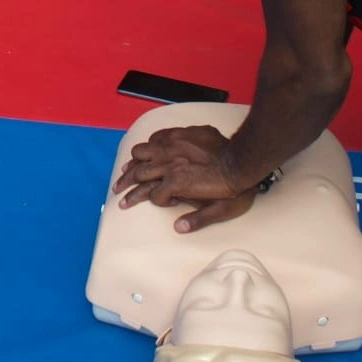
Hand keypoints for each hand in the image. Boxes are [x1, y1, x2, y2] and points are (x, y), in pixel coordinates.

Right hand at [112, 125, 252, 232]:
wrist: (244, 160)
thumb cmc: (234, 188)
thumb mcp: (220, 212)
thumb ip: (198, 219)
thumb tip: (179, 227)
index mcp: (175, 183)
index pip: (150, 194)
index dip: (137, 200)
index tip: (127, 204)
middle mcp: (169, 163)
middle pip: (138, 172)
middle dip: (126, 183)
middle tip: (117, 189)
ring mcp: (173, 146)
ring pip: (142, 151)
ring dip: (134, 161)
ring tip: (128, 169)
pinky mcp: (181, 134)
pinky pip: (157, 136)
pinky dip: (150, 145)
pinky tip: (149, 150)